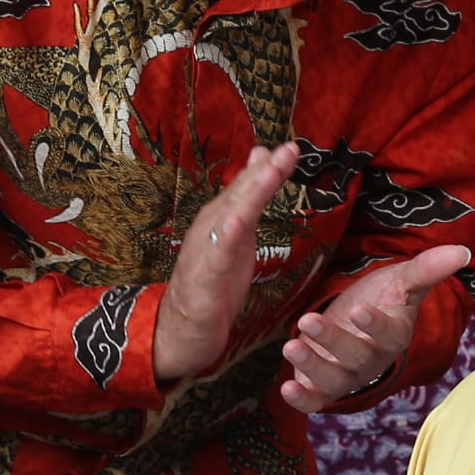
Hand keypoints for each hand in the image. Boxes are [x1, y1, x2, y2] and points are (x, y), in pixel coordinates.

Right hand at [154, 143, 300, 383]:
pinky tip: (237, 222)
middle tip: (287, 150)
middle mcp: (211, 228)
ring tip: (269, 173)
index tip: (292, 147)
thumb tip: (262, 160)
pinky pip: (216, 256)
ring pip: (230, 218)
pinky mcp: (204, 279)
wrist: (182, 327)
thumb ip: (249, 201)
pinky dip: (226, 237)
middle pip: (240, 195)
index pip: (247, 187)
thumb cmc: (213, 280)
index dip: (268, 167)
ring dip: (249, 195)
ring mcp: (205, 251)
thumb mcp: (238, 236)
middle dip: (264, 172)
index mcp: (222, 219)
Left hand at [280, 243, 470, 411]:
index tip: (359, 310)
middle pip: (357, 357)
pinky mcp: (322, 386)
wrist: (355, 318)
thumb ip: (427, 268)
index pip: (389, 334)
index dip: (375, 325)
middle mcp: (372, 360)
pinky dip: (302, 400)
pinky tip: (285, 388)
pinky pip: (316, 400)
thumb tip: (461, 251)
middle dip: (333, 340)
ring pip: (333, 380)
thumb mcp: (401, 279)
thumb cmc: (382, 298)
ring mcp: (347, 376)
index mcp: (394, 334)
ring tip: (291, 345)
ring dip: (312, 367)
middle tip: (309, 320)